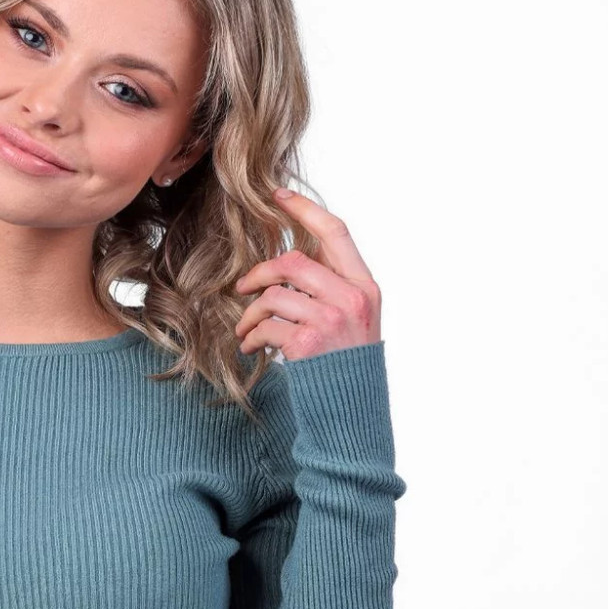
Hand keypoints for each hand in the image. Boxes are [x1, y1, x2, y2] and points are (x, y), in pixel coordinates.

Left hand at [231, 189, 381, 362]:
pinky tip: (252, 348)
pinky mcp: (309, 343)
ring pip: (273, 296)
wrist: (352, 412)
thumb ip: (333, 289)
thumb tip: (291, 264)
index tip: (279, 196)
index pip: (335, 232)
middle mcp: (351, 298)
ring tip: (247, 331)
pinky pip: (266, 326)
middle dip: (260, 274)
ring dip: (250, 315)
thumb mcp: (355, 322)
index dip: (305, 209)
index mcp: (365, 286)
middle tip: (243, 289)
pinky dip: (251, 337)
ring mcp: (331, 319)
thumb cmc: (347, 367)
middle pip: (293, 261)